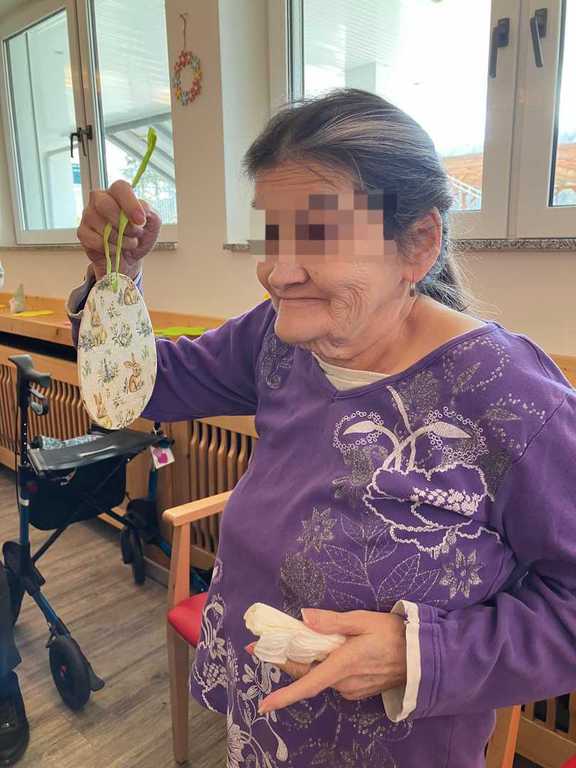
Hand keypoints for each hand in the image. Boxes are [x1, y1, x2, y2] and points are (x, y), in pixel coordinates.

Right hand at [76, 180, 161, 280]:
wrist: (129, 259)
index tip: (140, 220)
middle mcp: (100, 200)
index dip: (130, 204)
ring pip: (100, 224)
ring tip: (127, 243)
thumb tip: (141, 208)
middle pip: (104, 204)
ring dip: (119, 239)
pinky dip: (110, 248)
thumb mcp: (152, 225)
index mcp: (118, 194)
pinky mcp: (83, 232)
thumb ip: (150, 213)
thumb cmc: (139, 238)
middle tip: (134, 234)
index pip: (120, 188)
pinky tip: (116, 249)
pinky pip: (94, 240)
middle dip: (123, 224)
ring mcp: (89, 215)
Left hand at [255, 608, 406, 714]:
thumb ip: (332, 621)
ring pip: (319, 675)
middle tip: (261, 646)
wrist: (424, 657)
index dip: (284, 695)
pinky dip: (321, 665)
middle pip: (306, 674)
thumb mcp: (363, 620)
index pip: (308, 683)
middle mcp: (344, 682)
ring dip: (303, 661)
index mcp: (343, 665)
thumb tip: (303, 618)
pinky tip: (322, 650)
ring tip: (289, 641)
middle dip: (282, 661)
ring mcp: (351, 689)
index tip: (263, 705)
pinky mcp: (358, 689)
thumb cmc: (394, 634)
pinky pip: (332, 677)